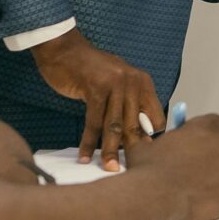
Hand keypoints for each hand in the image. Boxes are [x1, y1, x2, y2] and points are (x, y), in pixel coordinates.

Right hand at [29, 28, 162, 172]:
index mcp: (142, 82)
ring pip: (114, 125)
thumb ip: (127, 105)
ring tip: (109, 168)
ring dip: (110, 150)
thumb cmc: (89, 70)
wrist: (63, 49)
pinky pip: (93, 122)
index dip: (149, 138)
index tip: (144, 157)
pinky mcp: (96, 88)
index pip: (155, 117)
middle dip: (130, 150)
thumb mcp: (115, 83)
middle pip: (135, 124)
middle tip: (126, 170)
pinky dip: (88, 141)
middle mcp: (133, 82)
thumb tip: (137, 136)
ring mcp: (115, 84)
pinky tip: (85, 155)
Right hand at [120, 113, 218, 219]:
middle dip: (208, 158)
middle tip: (190, 171)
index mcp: (203, 129)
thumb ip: (156, 142)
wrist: (153, 197)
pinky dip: (216, 198)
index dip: (205, 133)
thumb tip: (152, 145)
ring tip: (190, 189)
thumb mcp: (144, 147)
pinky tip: (197, 201)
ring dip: (212, 178)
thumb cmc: (147, 170)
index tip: (196, 142)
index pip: (215, 122)